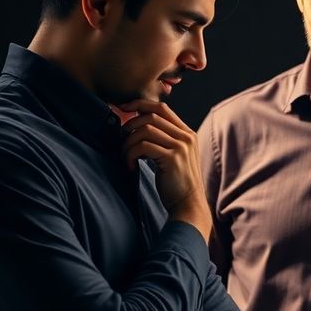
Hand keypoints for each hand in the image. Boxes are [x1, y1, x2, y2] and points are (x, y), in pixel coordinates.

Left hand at [120, 99, 211, 241]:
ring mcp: (181, 146)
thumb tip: (136, 127)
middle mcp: (186, 136)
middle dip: (131, 125)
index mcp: (187, 133)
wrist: (188, 205)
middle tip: (122, 140)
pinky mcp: (172, 158)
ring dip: (128, 142)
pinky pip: (143, 146)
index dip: (141, 105)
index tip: (124, 109)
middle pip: (152, 116)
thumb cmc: (175, 184)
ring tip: (126, 157)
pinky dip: (131, 155)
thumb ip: (163, 140)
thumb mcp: (173, 156)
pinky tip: (131, 167)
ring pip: (145, 130)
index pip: (162, 108)